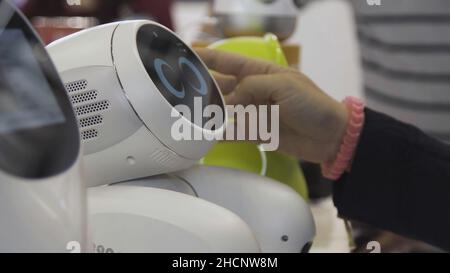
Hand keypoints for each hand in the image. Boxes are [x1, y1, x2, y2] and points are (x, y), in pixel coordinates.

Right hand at [197, 48, 348, 163]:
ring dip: (209, 111)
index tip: (187, 54)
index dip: (208, 57)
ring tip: (190, 113)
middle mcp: (254, 90)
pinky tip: (207, 135)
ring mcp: (255, 112)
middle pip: (222, 86)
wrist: (330, 136)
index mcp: (261, 72)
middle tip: (182, 90)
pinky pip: (235, 131)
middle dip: (203, 86)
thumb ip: (252, 88)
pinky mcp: (257, 132)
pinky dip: (221, 133)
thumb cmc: (313, 104)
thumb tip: (230, 102)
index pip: (229, 61)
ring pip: (225, 110)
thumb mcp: (283, 86)